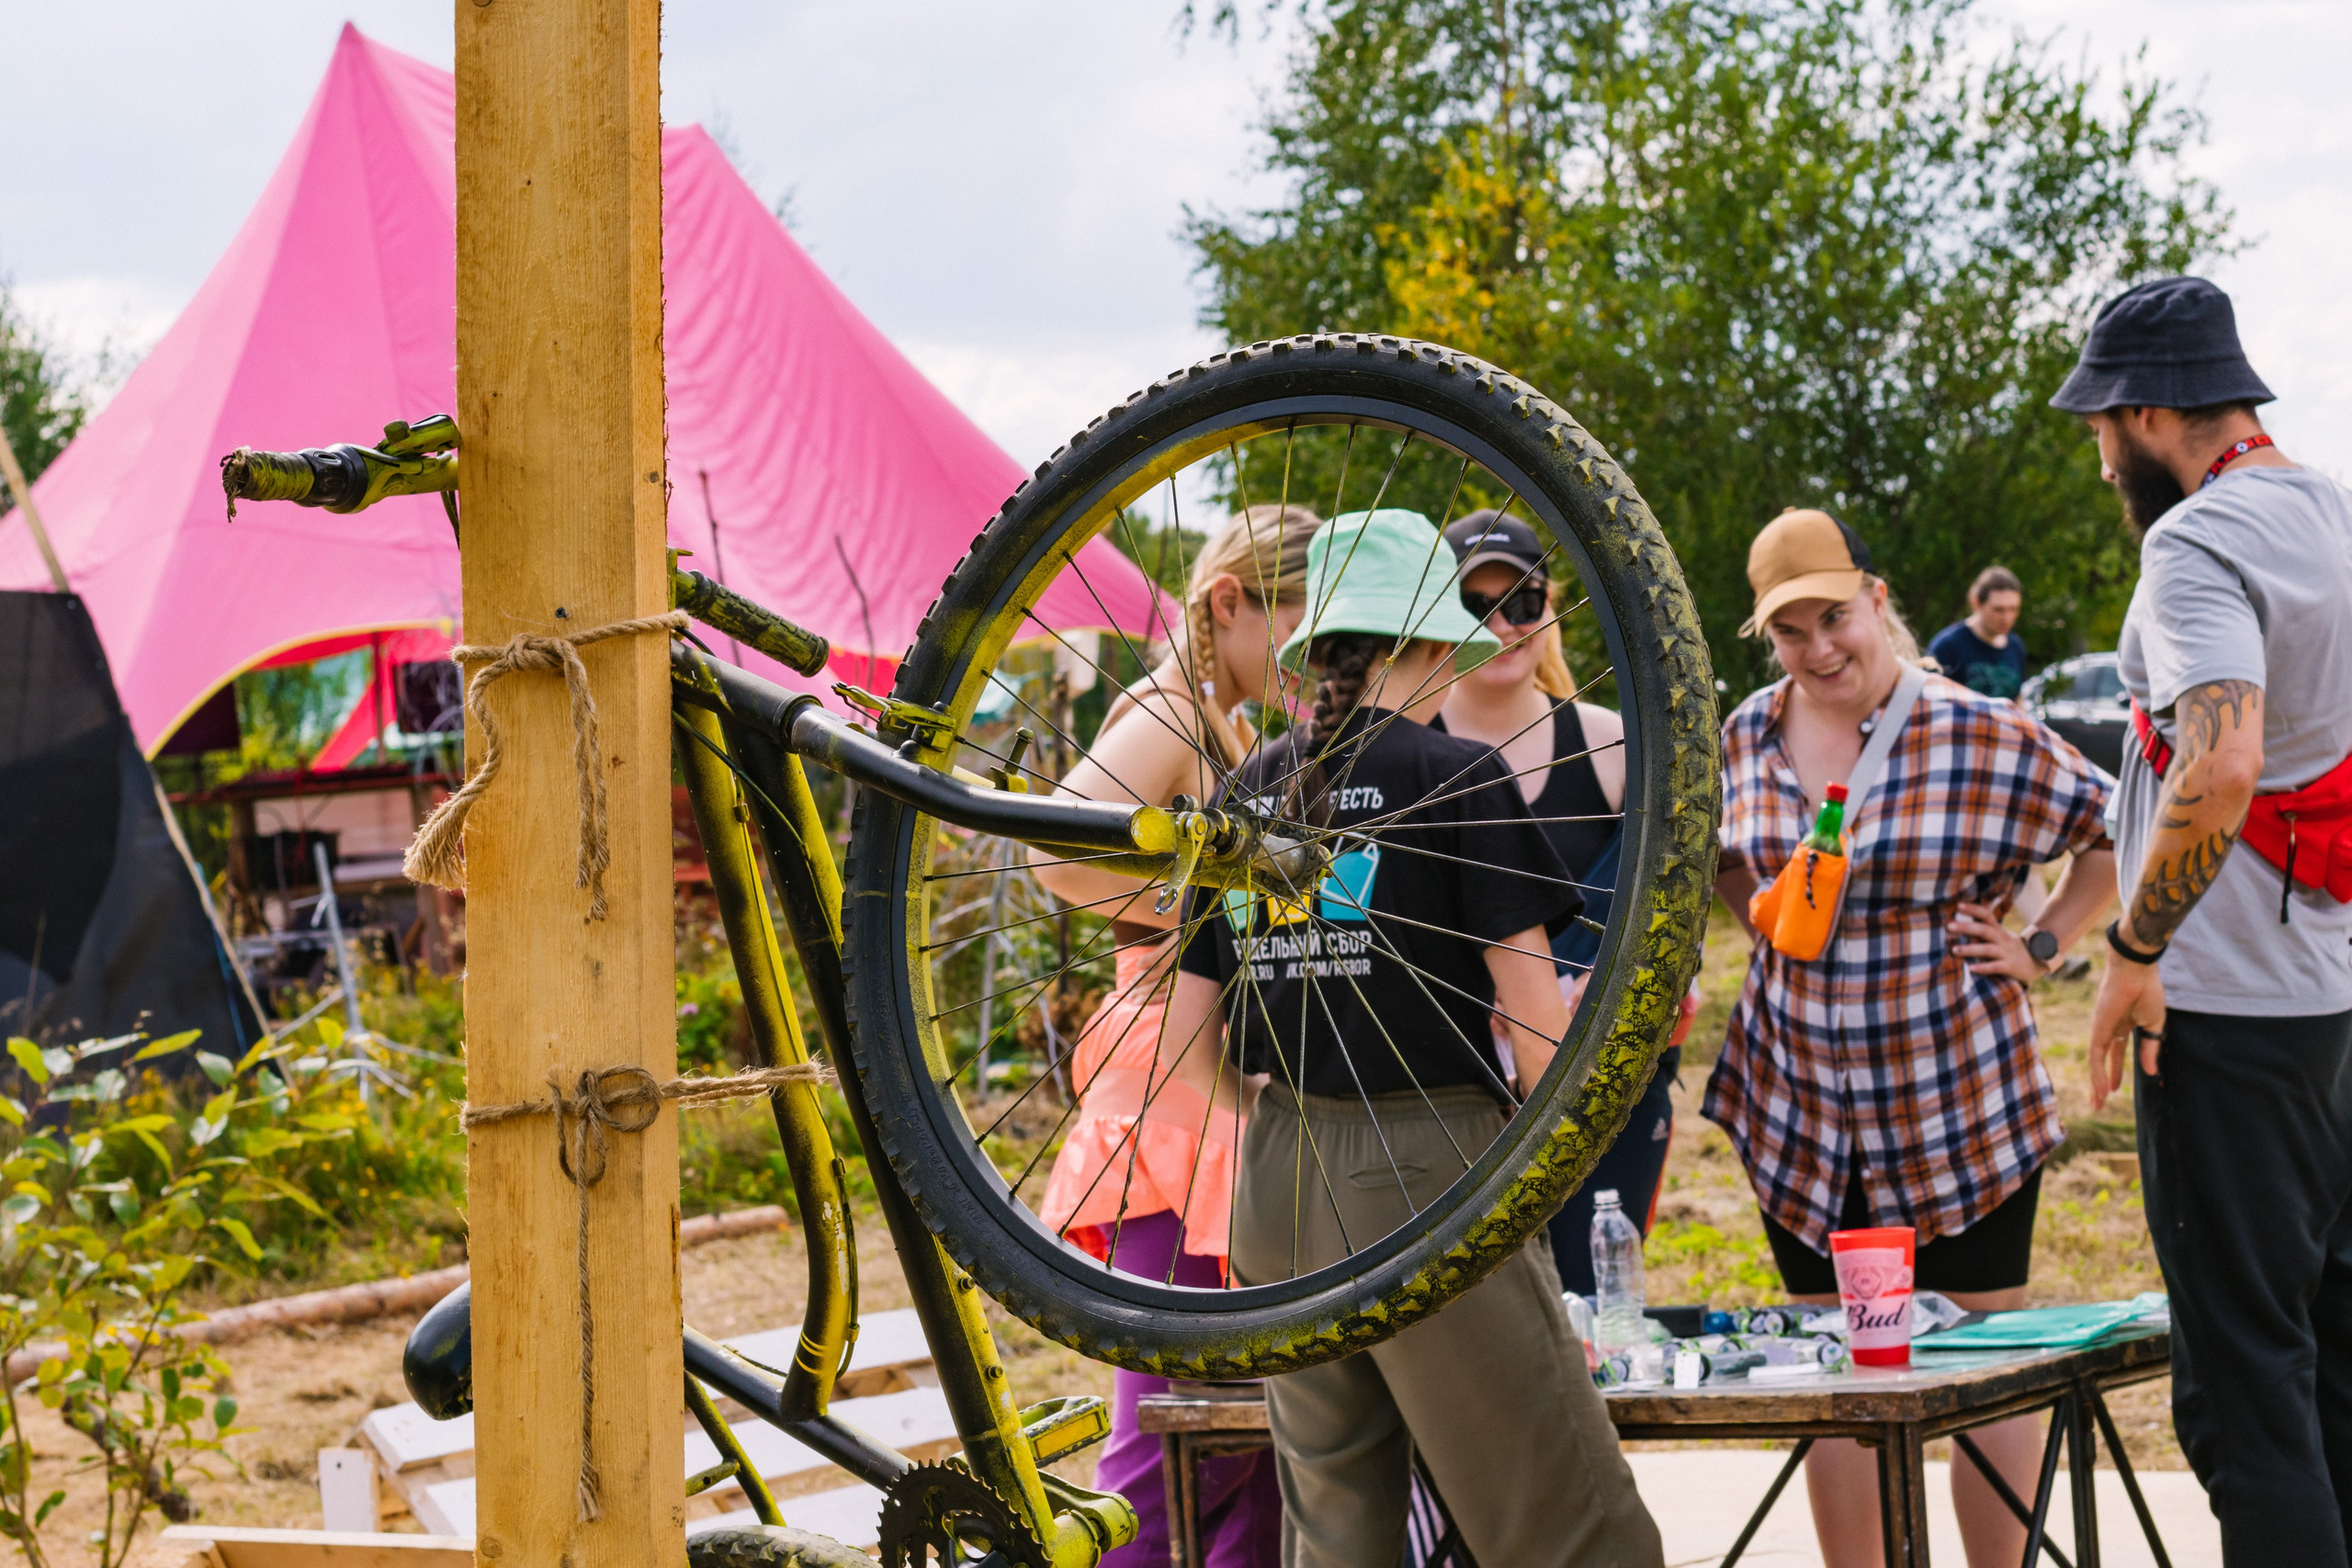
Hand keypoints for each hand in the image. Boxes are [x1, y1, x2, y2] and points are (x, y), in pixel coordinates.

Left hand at [1948, 902, 2045, 982]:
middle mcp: (2003, 939)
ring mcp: (2007, 953)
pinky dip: (1983, 967)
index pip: (1987, 915)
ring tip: (1954, 949)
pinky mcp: (2010, 967)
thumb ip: (1984, 930)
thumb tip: (1960, 923)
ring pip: (1987, 949)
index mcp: (1999, 930)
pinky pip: (1995, 967)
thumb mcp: (2002, 936)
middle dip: (1967, 927)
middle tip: (1949, 926)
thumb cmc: (2011, 949)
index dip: (1974, 909)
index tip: (1958, 905)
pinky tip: (1970, 968)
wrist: (2039, 963)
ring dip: (1970, 949)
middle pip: (1984, 930)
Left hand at [2088, 952, 2166, 1111]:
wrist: (2136, 972)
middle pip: (2102, 1060)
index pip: (2117, 1053)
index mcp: (2125, 1025)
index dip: (2116, 1070)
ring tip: (2097, 1103)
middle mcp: (2110, 1029)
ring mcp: (2102, 1030)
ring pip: (2096, 1062)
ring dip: (2096, 1083)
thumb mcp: (2154, 1026)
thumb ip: (2150, 1049)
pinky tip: (2101, 1089)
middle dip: (2101, 1080)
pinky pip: (2095, 1056)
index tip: (2115, 1088)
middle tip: (2099, 1101)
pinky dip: (2098, 1073)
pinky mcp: (2098, 1030)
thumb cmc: (2148, 992)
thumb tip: (2150, 1073)